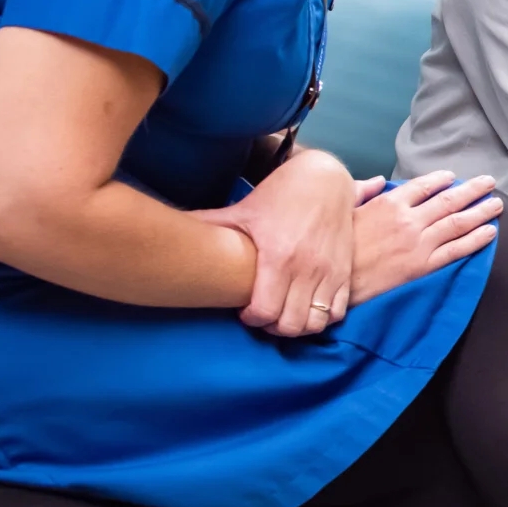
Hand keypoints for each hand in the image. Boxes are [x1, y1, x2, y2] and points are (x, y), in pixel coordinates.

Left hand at [194, 150, 359, 335]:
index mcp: (278, 256)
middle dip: (272, 327)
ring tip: (284, 315)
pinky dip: (322, 319)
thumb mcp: (242, 210)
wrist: (326, 178)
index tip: (245, 311)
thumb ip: (207, 225)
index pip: (264, 311)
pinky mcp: (345, 272)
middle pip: (290, 324)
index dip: (251, 319)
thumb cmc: (281, 194)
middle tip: (263, 315)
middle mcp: (307, 268)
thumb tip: (162, 230)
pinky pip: (338, 313)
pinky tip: (306, 307)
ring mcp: (330, 271)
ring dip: (298, 327)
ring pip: (315, 323)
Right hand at [349, 171, 501, 306]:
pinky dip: (476, 240)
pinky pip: (456, 250)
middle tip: (490, 182)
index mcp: (390, 203)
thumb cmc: (339, 246)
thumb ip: (365, 191)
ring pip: (458, 222)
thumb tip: (380, 180)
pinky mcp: (424, 265)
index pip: (424, 186)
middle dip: (473, 190)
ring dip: (481, 211)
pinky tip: (490, 232)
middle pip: (449, 200)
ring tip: (497, 204)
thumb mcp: (346, 210)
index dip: (443, 180)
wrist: (337, 280)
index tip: (455, 177)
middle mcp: (409, 220)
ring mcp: (419, 243)